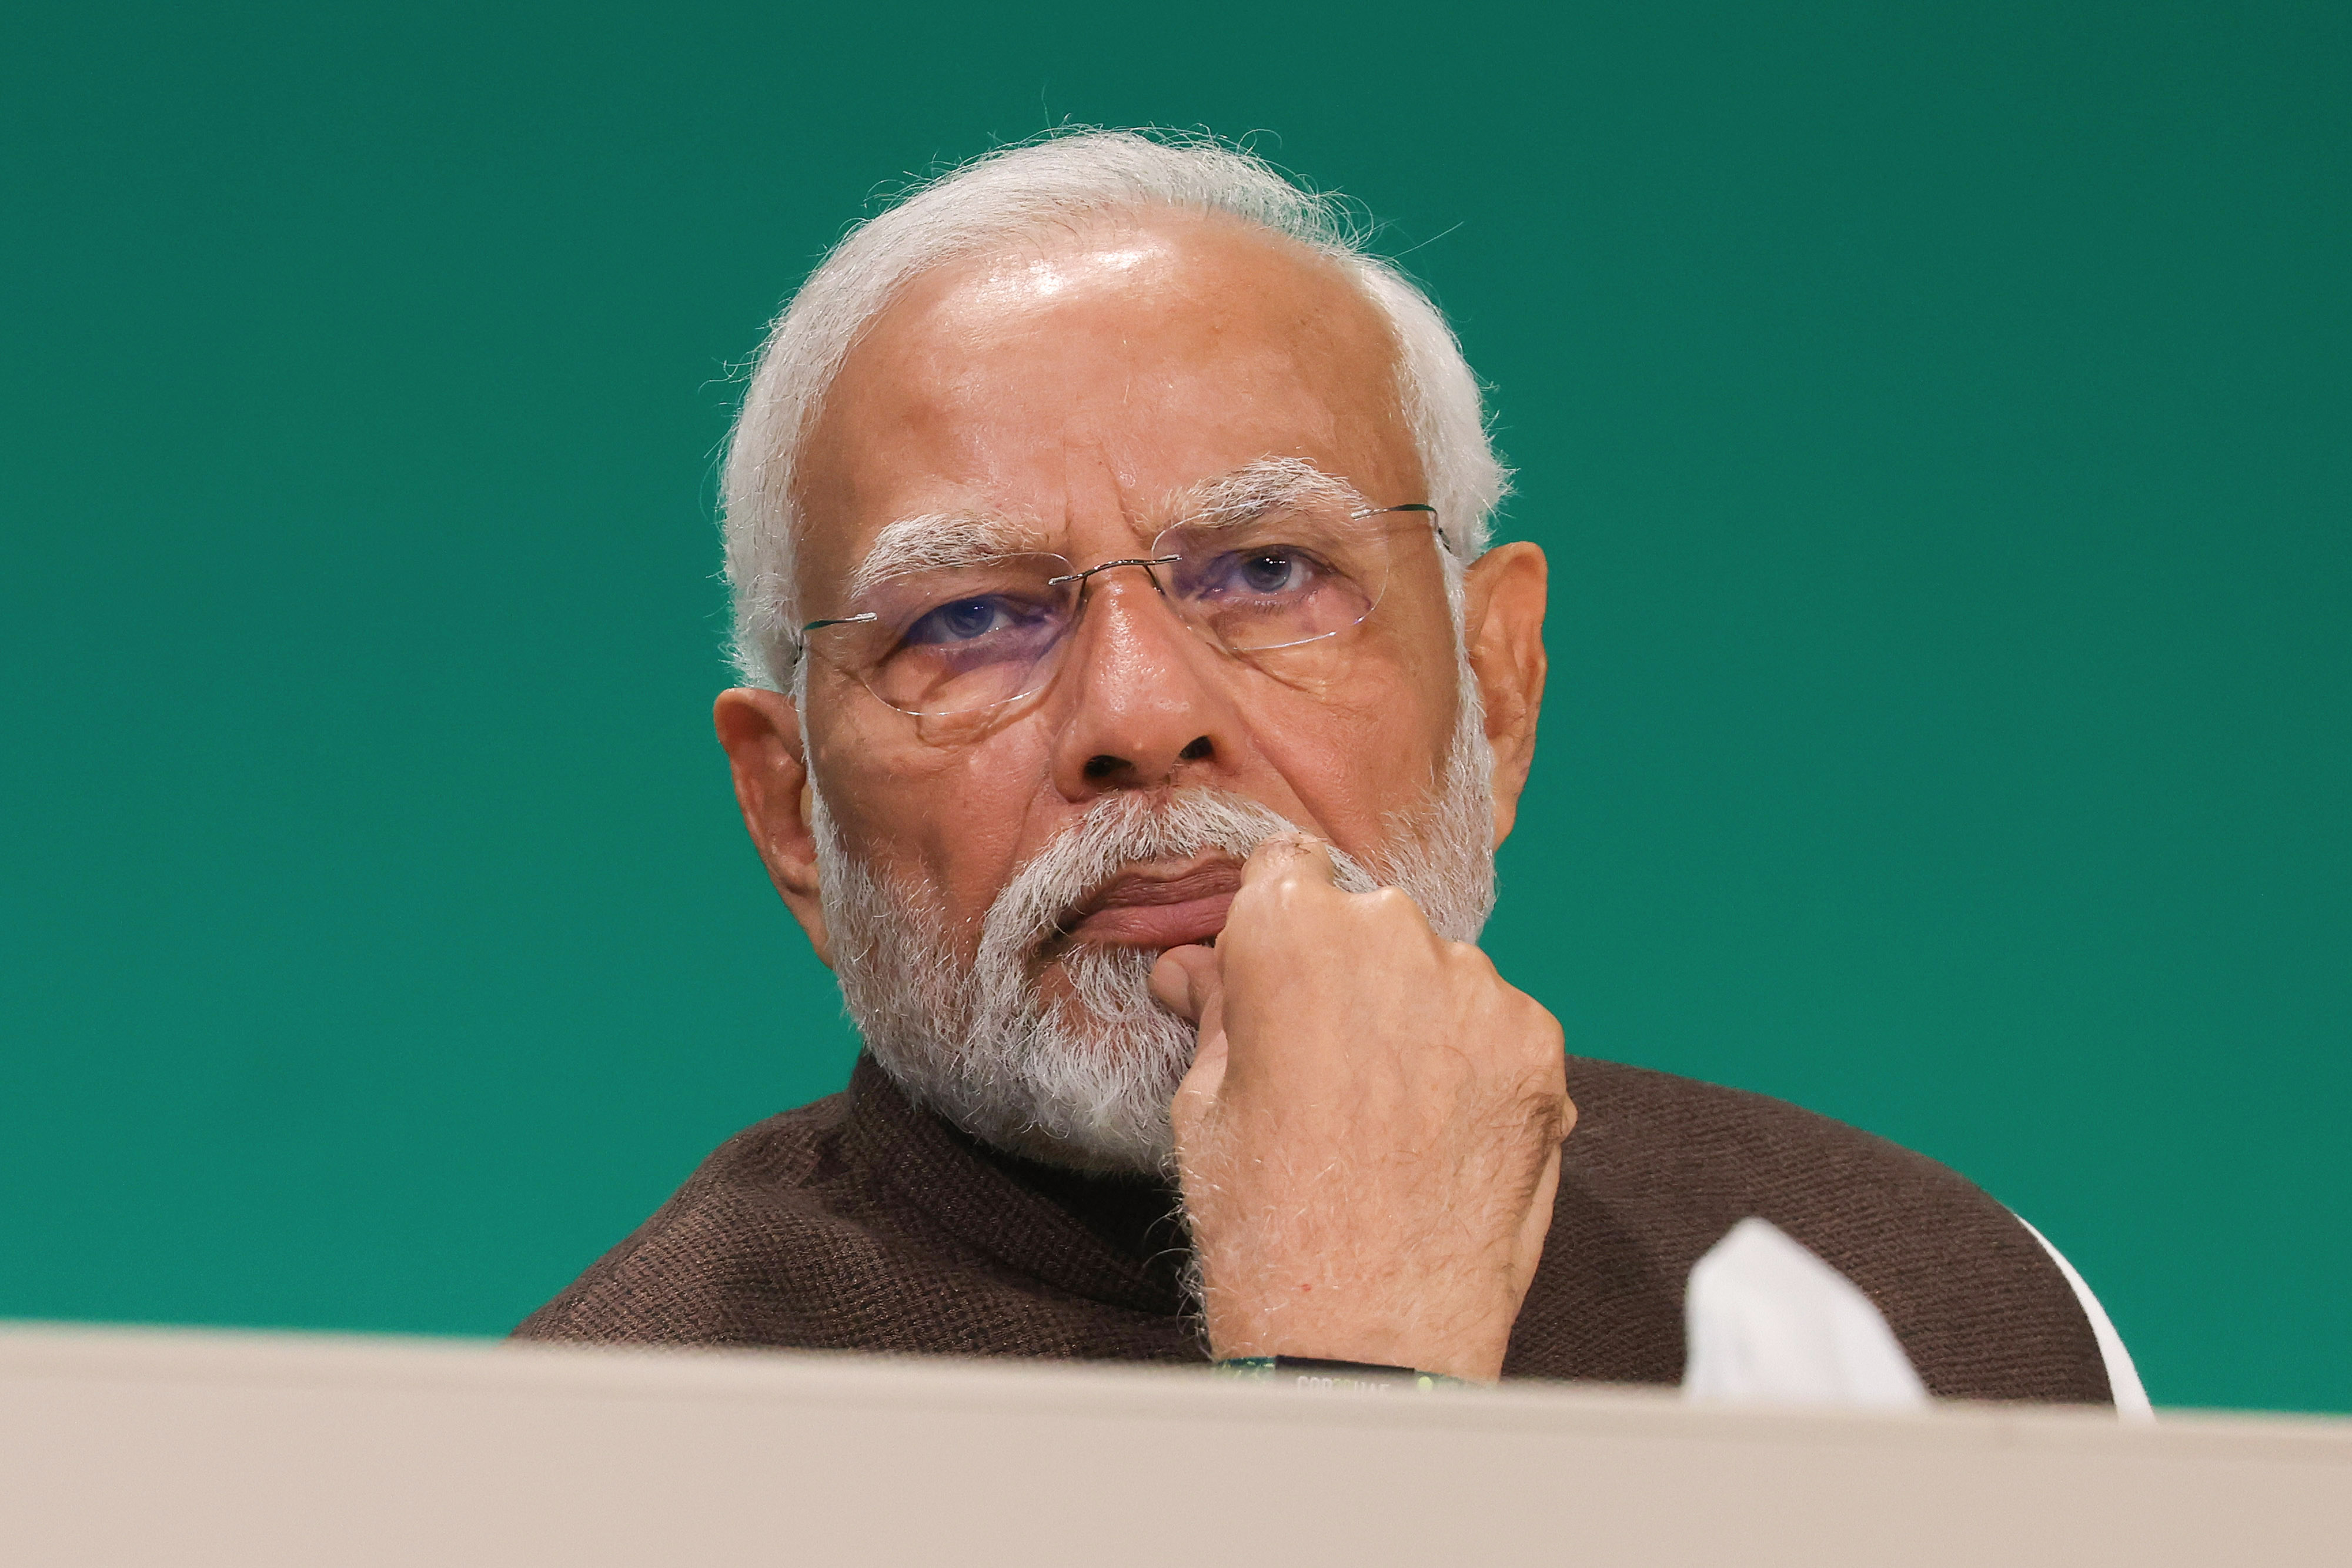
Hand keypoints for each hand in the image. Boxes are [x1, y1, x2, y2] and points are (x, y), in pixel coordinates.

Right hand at [1148, 834, 1573, 1382]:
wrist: (1371, 1339)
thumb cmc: (1267, 1225)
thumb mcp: (1206, 1107)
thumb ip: (1219, 1014)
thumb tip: (1196, 968)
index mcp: (1293, 933)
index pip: (1286, 863)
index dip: (1274, 914)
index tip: (1271, 966)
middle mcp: (1395, 935)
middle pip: (1368, 919)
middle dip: (1346, 971)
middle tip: (1324, 1062)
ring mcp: (1479, 991)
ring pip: (1440, 972)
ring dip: (1416, 1015)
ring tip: (1389, 1114)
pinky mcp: (1541, 1047)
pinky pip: (1498, 1026)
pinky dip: (1474, 1062)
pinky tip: (1441, 1133)